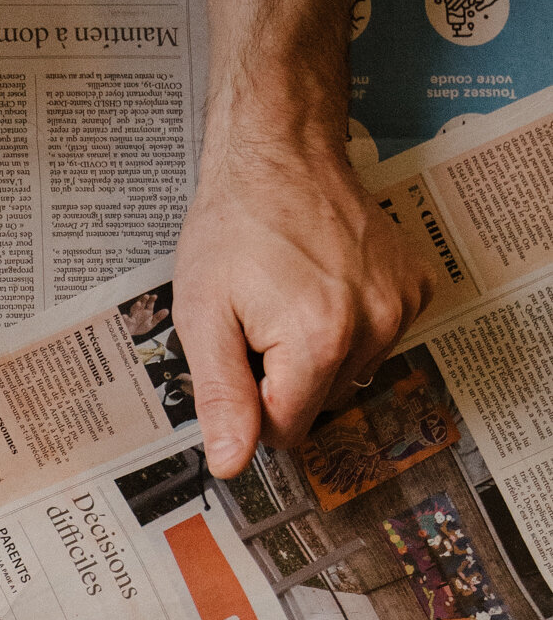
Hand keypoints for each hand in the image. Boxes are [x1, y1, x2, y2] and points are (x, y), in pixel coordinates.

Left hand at [170, 130, 433, 478]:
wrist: (281, 154)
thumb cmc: (234, 227)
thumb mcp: (204, 316)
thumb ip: (222, 397)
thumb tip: (232, 464)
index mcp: (319, 341)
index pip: (285, 431)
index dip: (252, 406)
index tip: (239, 359)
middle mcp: (372, 327)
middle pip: (318, 406)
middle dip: (283, 381)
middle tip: (259, 322)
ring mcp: (400, 306)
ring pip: (347, 376)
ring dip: (316, 355)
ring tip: (289, 298)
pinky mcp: (415, 288)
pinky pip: (376, 341)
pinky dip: (349, 328)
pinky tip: (325, 286)